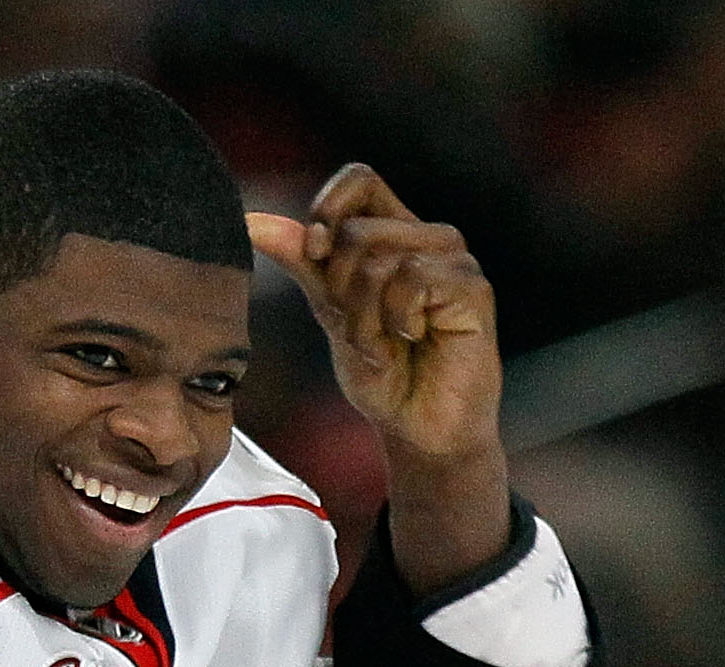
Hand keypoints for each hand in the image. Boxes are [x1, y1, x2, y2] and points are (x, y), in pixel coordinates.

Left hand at [251, 165, 509, 590]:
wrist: (417, 429)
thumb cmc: (383, 374)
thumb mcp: (330, 311)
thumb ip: (301, 262)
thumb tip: (250, 221)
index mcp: (397, 233)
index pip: (359, 179)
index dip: (326, 211)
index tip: (313, 258)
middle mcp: (429, 238)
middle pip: (357, 228)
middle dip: (340, 290)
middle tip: (361, 332)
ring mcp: (455, 261)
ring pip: (379, 257)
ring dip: (364, 316)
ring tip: (385, 345)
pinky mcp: (473, 288)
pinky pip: (412, 278)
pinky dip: (395, 319)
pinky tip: (414, 340)